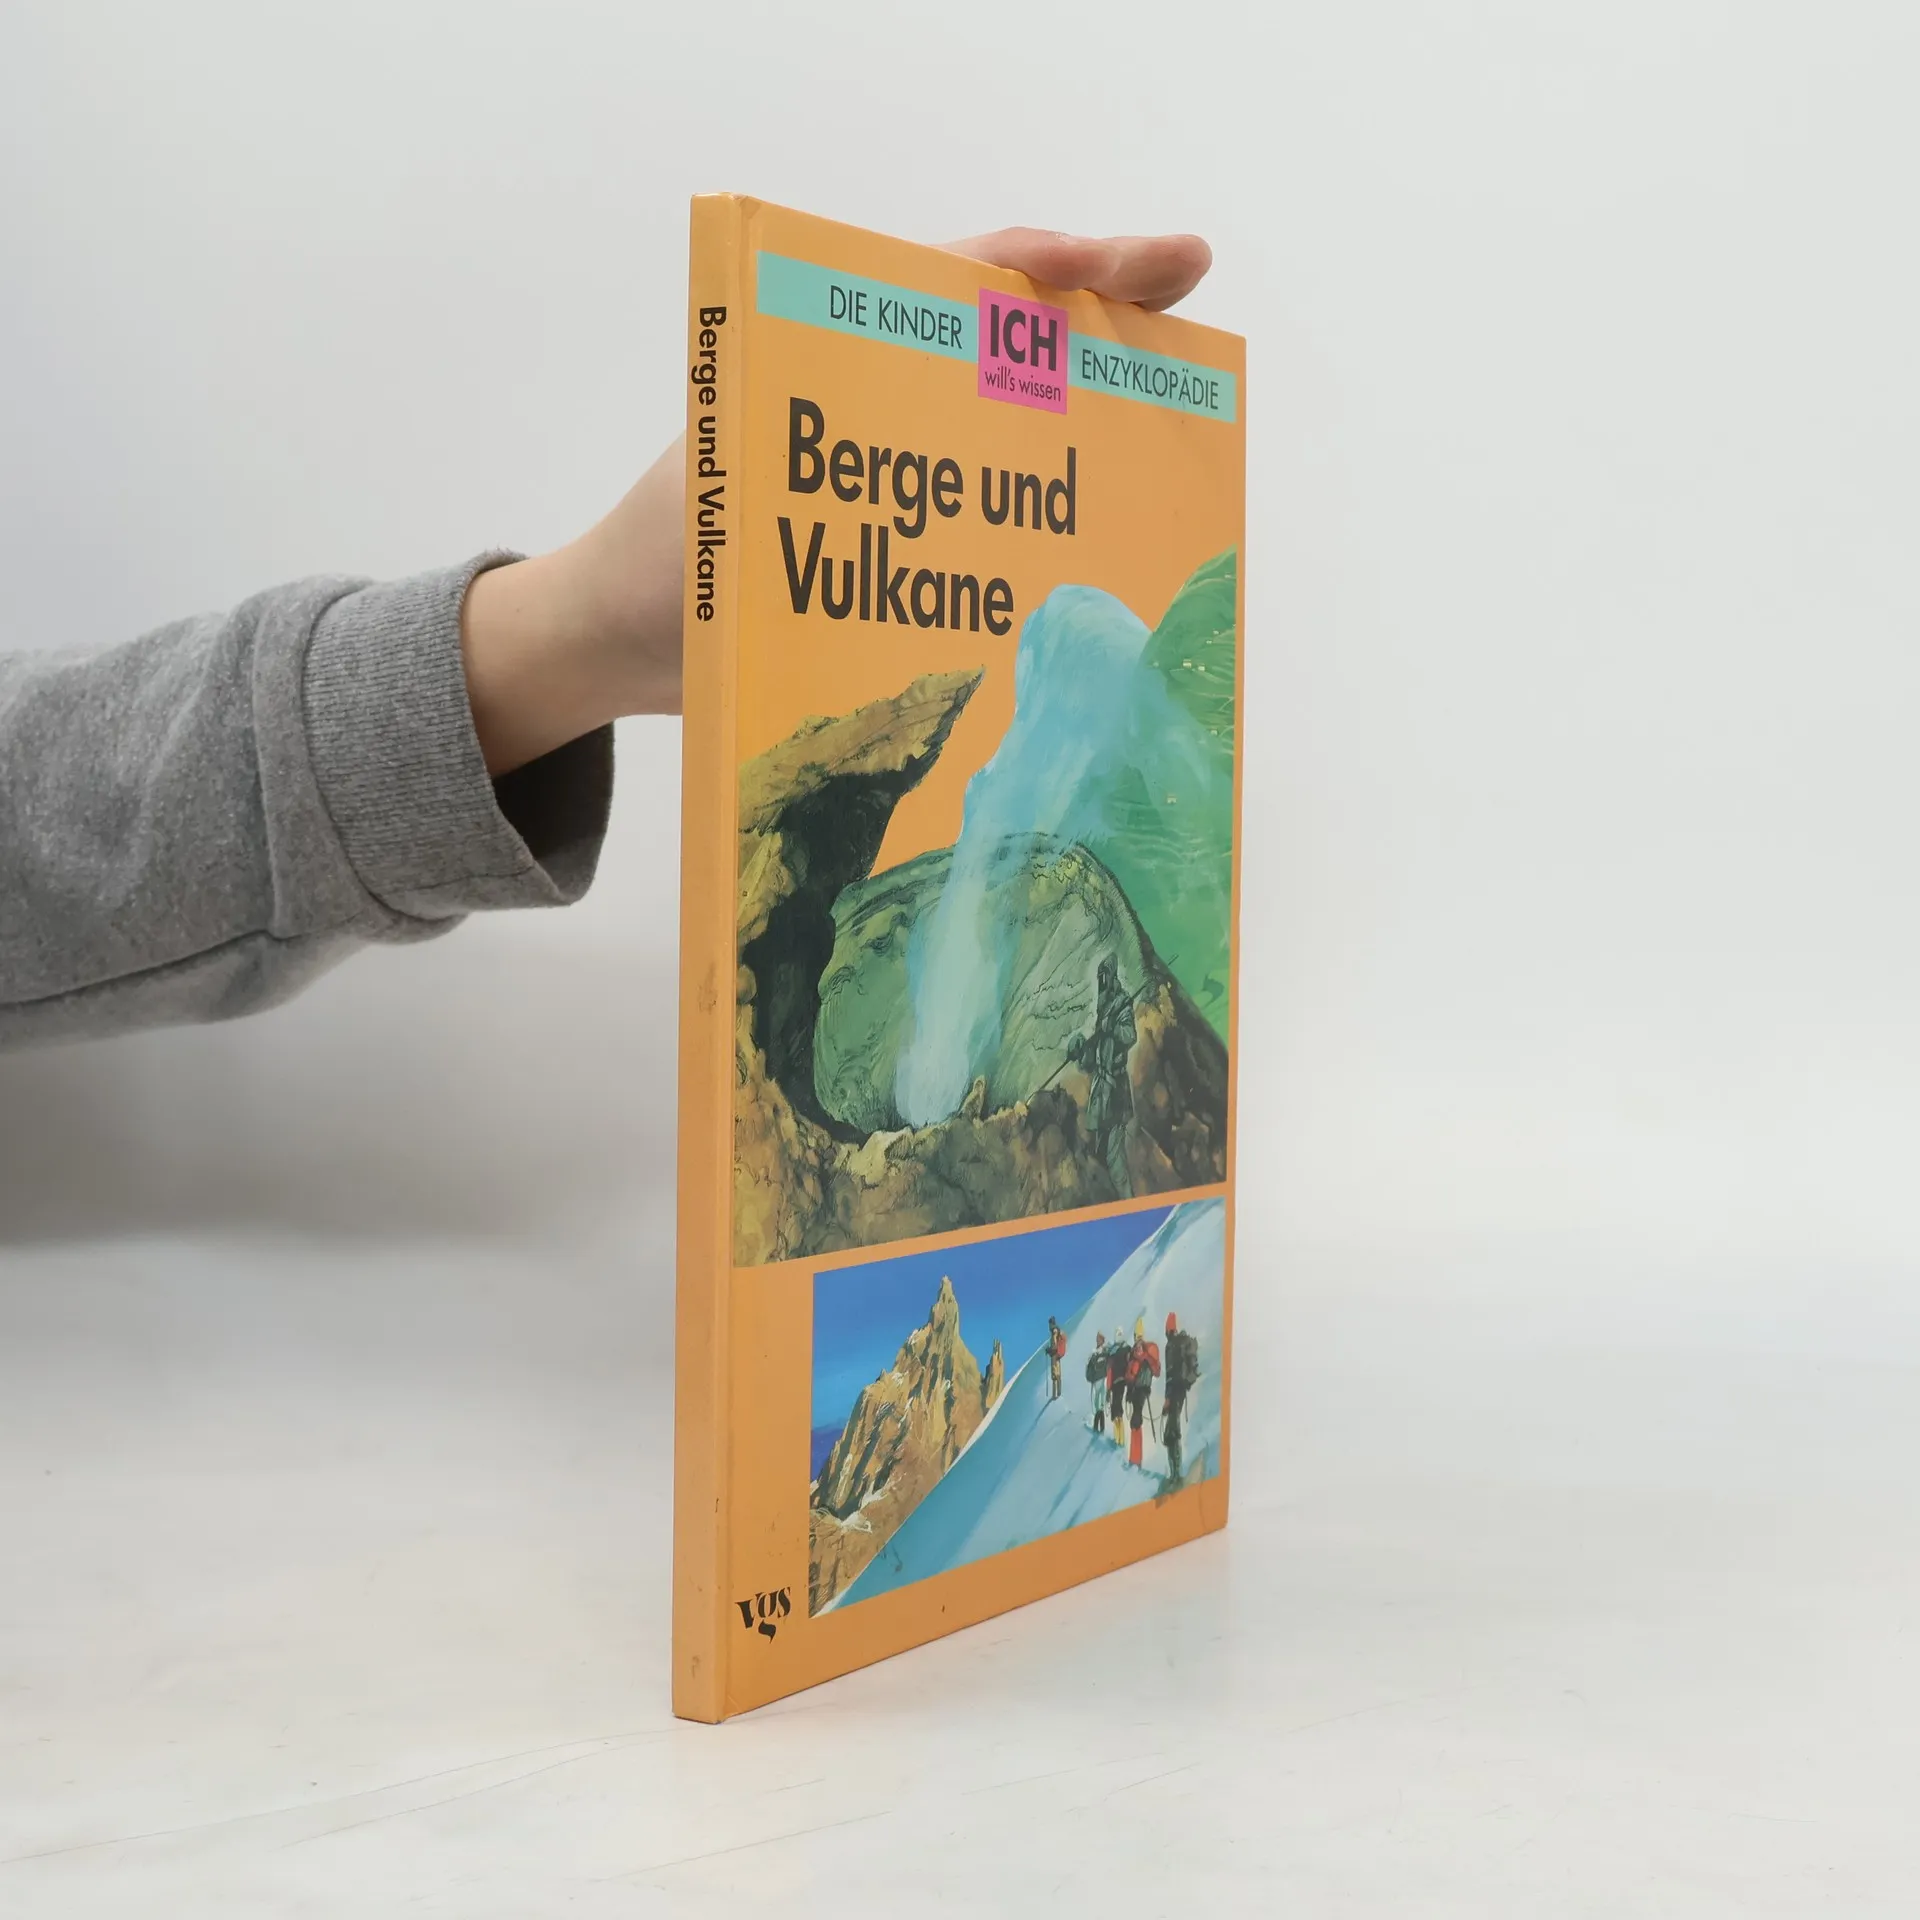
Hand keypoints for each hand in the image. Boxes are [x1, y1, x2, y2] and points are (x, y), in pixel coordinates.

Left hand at [461, 229, 1213, 772]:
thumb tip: (893, 512)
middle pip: (999, 329)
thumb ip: (794, 510)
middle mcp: (860, 390)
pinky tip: (1098, 531)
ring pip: (1001, 409)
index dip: (1053, 262)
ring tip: (1175, 424)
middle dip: (1099, 307)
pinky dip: (1041, 497)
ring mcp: (879, 454)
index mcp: (817, 356)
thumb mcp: (715, 528)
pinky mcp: (884, 519)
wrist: (606, 644)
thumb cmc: (643, 579)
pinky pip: (980, 493)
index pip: (950, 278)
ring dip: (1085, 409)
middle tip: (1193, 305)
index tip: (1145, 262)